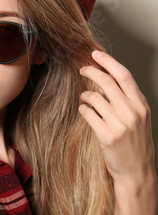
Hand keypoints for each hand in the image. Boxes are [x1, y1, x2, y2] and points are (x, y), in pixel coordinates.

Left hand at [78, 50, 155, 212]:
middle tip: (82, 68)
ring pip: (93, 97)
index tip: (96, 54)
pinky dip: (83, 109)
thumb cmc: (135, 141)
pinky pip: (87, 113)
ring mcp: (119, 124)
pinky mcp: (106, 135)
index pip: (124, 75)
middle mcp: (132, 112)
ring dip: (85, 95)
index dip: (108, 62)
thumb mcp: (138, 116)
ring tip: (85, 98)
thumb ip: (126, 99)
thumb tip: (107, 77)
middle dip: (91, 71)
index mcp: (140, 104)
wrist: (136, 169)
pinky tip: (85, 112)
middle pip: (107, 82)